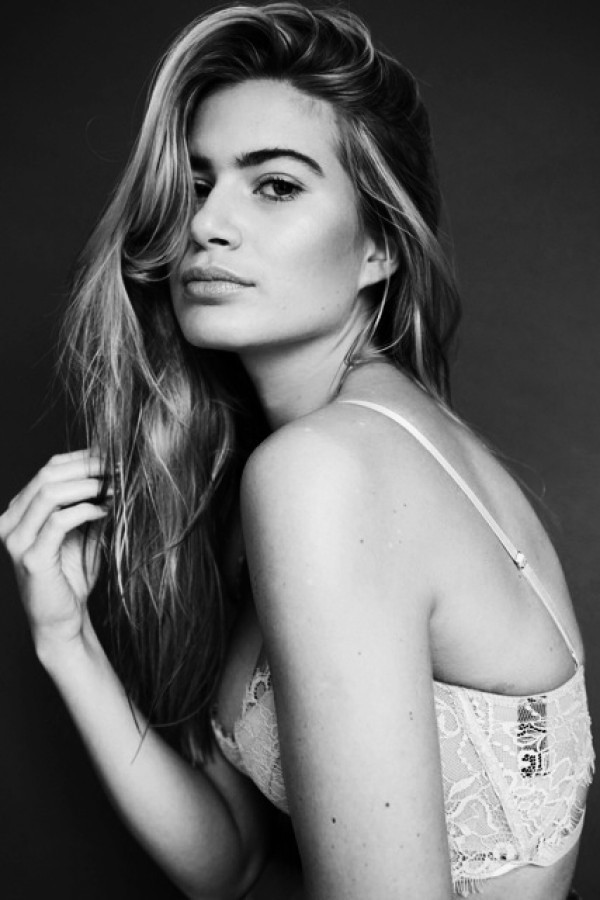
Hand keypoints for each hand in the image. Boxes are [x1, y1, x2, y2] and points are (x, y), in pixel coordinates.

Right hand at [0, 449, 109, 648]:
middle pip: (48, 475)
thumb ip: (89, 504)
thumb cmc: (71, 577)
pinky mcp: (31, 558)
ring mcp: (16, 540)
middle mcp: (10, 522)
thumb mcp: (82, 532)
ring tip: (114, 487)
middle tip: (118, 467)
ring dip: (87, 485)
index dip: (82, 458)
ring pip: (50, 492)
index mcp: (19, 511)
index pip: (48, 468)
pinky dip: (85, 510)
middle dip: (87, 467)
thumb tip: (114, 472)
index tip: (114, 455)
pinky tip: (104, 511)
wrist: (62, 621)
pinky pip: (58, 521)